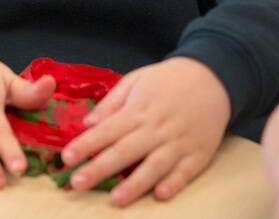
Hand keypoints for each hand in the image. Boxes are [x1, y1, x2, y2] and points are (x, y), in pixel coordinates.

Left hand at [60, 57, 229, 205]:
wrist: (212, 78)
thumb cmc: (167, 80)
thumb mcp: (136, 80)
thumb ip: (112, 102)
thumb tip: (88, 123)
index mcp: (139, 110)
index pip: (107, 130)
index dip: (86, 145)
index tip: (66, 157)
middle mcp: (157, 128)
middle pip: (125, 151)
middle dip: (100, 168)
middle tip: (77, 183)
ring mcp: (179, 143)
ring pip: (154, 166)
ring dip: (135, 184)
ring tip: (115, 200)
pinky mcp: (199, 154)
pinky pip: (185, 172)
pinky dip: (174, 184)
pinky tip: (160, 196)